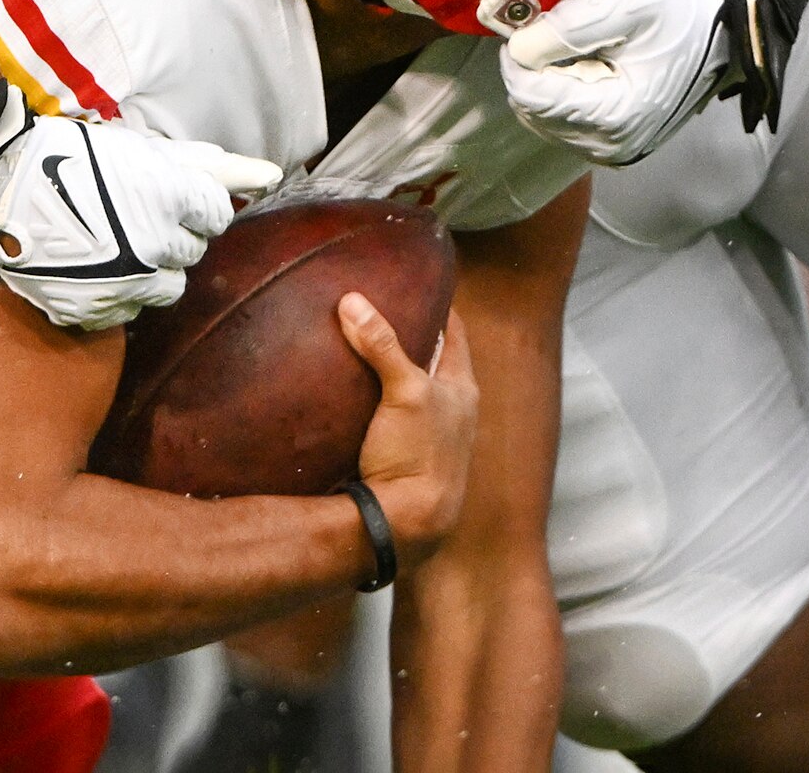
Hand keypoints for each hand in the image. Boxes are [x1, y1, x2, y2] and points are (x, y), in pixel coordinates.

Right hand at [0, 114, 281, 332]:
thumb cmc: (69, 155)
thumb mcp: (137, 148)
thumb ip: (203, 164)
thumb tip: (268, 175)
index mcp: (171, 199)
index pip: (217, 213)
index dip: (194, 203)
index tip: (169, 195)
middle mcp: (157, 247)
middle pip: (194, 251)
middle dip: (175, 233)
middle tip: (138, 216)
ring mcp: (126, 284)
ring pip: (168, 288)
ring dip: (154, 268)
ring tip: (120, 245)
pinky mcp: (96, 311)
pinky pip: (129, 310)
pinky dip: (119, 292)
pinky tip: (94, 268)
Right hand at [344, 297, 476, 570]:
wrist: (405, 527)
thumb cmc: (419, 458)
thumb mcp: (405, 393)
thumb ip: (382, 345)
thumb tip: (354, 301)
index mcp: (462, 389)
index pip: (454, 331)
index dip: (436, 303)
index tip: (414, 281)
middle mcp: (451, 409)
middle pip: (430, 358)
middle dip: (406, 333)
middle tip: (374, 304)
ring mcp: (427, 435)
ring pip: (407, 388)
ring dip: (386, 367)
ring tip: (354, 338)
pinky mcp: (402, 455)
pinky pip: (387, 414)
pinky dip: (371, 397)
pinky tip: (346, 391)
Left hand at [501, 0, 728, 164]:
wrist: (729, 38)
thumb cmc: (684, 17)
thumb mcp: (629, 5)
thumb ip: (570, 26)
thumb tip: (519, 47)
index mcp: (614, 116)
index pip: (530, 96)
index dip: (518, 57)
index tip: (533, 24)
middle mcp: (608, 146)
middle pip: (532, 109)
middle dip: (538, 68)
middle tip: (569, 33)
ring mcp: (611, 152)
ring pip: (543, 118)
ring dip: (551, 80)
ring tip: (588, 51)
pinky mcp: (613, 147)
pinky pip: (563, 123)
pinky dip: (564, 93)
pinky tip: (593, 68)